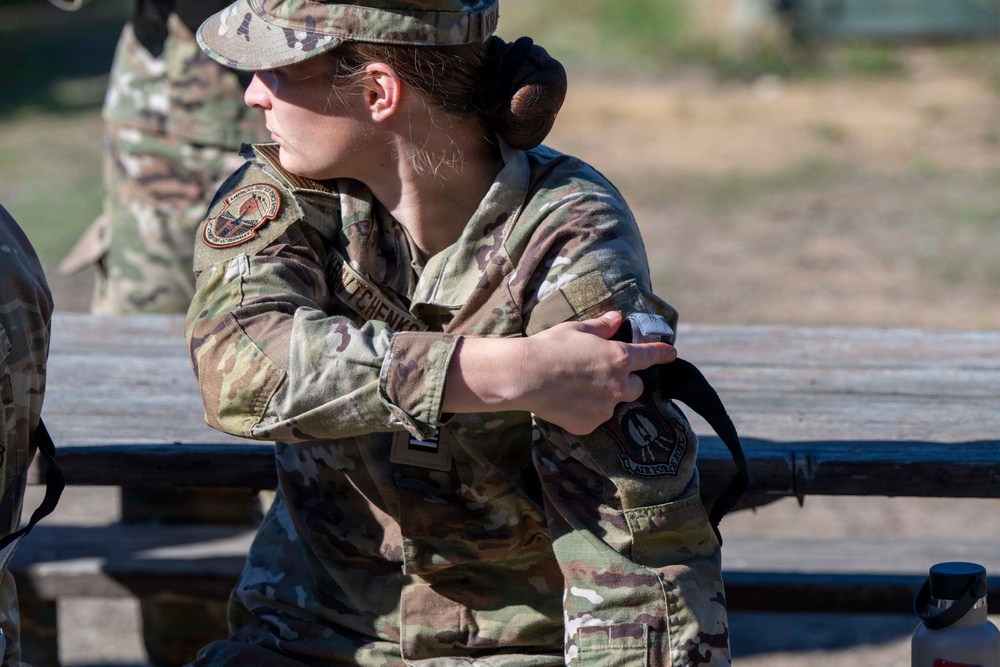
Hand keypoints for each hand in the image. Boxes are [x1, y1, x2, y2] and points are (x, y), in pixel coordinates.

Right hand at [514, 311, 675, 433]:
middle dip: (625, 381)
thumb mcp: (576, 329)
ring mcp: (604, 408)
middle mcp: (618, 385)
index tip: (672, 354)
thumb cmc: (550, 347)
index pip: (650, 356)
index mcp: (619, 358)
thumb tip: (617, 318)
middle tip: (603, 375)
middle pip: (636, 387)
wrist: (525, 377)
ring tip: (578, 389)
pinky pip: (594, 418)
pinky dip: (586, 412)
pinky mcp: (589, 425)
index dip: (662, 354)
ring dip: (604, 397)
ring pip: (613, 404)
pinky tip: (568, 402)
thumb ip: (601, 327)